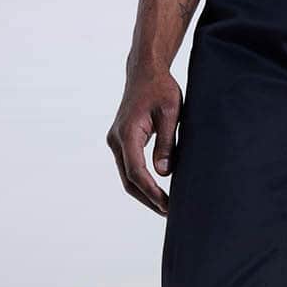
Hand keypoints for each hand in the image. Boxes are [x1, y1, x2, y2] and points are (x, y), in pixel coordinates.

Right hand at [106, 67, 182, 215]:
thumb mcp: (170, 113)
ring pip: (127, 177)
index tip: (166, 205)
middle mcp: (116, 139)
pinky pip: (129, 168)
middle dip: (148, 199)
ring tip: (165, 207)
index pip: (136, 171)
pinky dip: (141, 182)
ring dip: (144, 194)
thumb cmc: (161, 89)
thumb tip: (163, 173)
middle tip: (169, 213)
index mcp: (127, 133)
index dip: (151, 191)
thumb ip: (167, 143)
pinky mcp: (121, 142)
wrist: (145, 73)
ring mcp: (116, 142)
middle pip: (129, 180)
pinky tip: (157, 192)